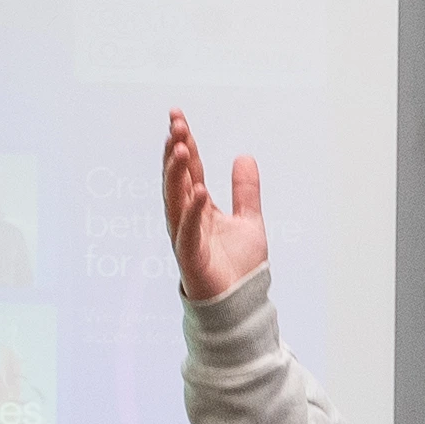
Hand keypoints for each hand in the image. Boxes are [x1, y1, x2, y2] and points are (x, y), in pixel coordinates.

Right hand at [162, 109, 269, 302]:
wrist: (241, 307)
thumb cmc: (240, 268)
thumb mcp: (249, 220)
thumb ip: (246, 191)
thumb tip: (244, 156)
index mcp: (199, 209)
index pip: (189, 170)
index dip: (185, 143)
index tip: (177, 116)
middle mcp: (188, 220)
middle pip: (177, 179)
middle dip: (175, 151)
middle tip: (175, 123)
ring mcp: (186, 239)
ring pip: (175, 201)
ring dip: (176, 174)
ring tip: (181, 147)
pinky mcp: (191, 260)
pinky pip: (188, 232)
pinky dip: (192, 212)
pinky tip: (199, 190)